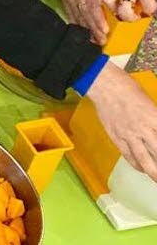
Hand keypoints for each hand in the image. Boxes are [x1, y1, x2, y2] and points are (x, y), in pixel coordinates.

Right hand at [62, 0, 112, 44]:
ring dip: (87, 29)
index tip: (105, 30)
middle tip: (102, 40)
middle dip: (94, 28)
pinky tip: (85, 33)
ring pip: (77, 16)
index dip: (98, 19)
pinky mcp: (63, 0)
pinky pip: (71, 15)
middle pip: (84, 13)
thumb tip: (116, 15)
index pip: (92, 5)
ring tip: (95, 40)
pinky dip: (79, 25)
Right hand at [87, 63, 156, 181]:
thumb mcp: (150, 103)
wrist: (105, 86)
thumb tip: (155, 128)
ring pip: (143, 158)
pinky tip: (141, 169)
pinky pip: (127, 154)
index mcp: (154, 118)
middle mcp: (143, 129)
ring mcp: (128, 134)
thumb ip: (155, 119)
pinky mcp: (116, 136)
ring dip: (153, 171)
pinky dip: (136, 164)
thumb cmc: (128, 88)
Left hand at [102, 0, 156, 21]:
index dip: (111, 8)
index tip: (118, 11)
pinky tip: (156, 0)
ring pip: (142, 10)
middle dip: (129, 17)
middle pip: (121, 10)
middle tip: (136, 17)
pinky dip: (155, 7)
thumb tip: (122, 2)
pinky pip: (152, 7)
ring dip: (148, 11)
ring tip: (151, 5)